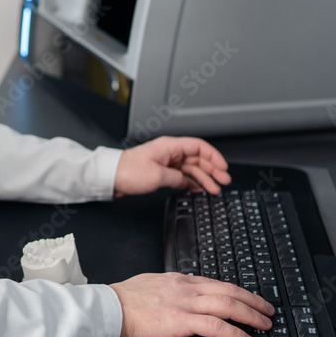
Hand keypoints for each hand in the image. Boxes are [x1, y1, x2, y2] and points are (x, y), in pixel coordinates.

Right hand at [109, 273, 274, 336]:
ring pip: (228, 304)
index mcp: (177, 280)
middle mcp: (185, 287)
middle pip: (229, 290)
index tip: (247, 299)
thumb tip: (174, 299)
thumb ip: (165, 290)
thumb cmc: (121, 302)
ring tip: (265, 325)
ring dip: (251, 315)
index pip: (215, 283)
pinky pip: (217, 326)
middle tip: (268, 310)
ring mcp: (184, 302)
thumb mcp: (148, 287)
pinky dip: (236, 334)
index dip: (236, 291)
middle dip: (253, 300)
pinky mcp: (181, 320)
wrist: (107, 309)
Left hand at [114, 136, 230, 196]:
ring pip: (191, 169)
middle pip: (198, 159)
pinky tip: (199, 189)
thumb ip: (177, 178)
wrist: (110, 178)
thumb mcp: (157, 176)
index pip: (199, 147)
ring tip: (215, 189)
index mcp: (170, 147)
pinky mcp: (162, 172)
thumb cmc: (128, 172)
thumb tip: (188, 181)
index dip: (214, 157)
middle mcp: (170, 153)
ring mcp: (166, 163)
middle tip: (224, 181)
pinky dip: (191, 183)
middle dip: (213, 170)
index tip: (224, 168)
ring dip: (204, 179)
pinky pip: (182, 176)